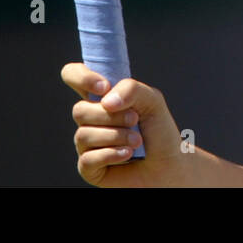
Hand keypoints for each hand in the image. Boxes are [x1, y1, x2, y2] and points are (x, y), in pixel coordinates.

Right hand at [61, 64, 188, 186]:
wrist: (169, 164)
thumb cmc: (159, 130)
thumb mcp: (152, 100)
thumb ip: (131, 89)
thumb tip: (106, 102)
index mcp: (101, 96)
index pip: (73, 75)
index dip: (82, 77)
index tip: (104, 87)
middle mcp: (90, 118)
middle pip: (79, 110)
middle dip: (112, 116)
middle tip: (135, 119)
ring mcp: (87, 143)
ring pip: (83, 135)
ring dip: (116, 136)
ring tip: (137, 140)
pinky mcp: (89, 167)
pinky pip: (88, 159)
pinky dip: (112, 154)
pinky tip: (128, 154)